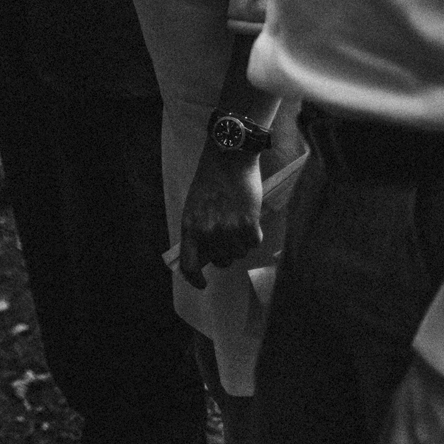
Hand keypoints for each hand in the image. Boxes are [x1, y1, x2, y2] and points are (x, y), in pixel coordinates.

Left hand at [177, 148, 263, 288]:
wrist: (228, 159)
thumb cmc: (210, 180)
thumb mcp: (193, 207)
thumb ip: (197, 230)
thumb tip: (204, 253)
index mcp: (190, 227)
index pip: (189, 264)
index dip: (195, 279)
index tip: (202, 284)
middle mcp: (208, 232)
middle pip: (221, 260)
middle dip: (225, 252)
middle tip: (227, 234)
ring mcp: (229, 230)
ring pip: (240, 252)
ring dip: (240, 242)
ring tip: (237, 220)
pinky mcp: (249, 224)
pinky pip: (254, 243)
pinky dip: (254, 234)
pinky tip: (250, 219)